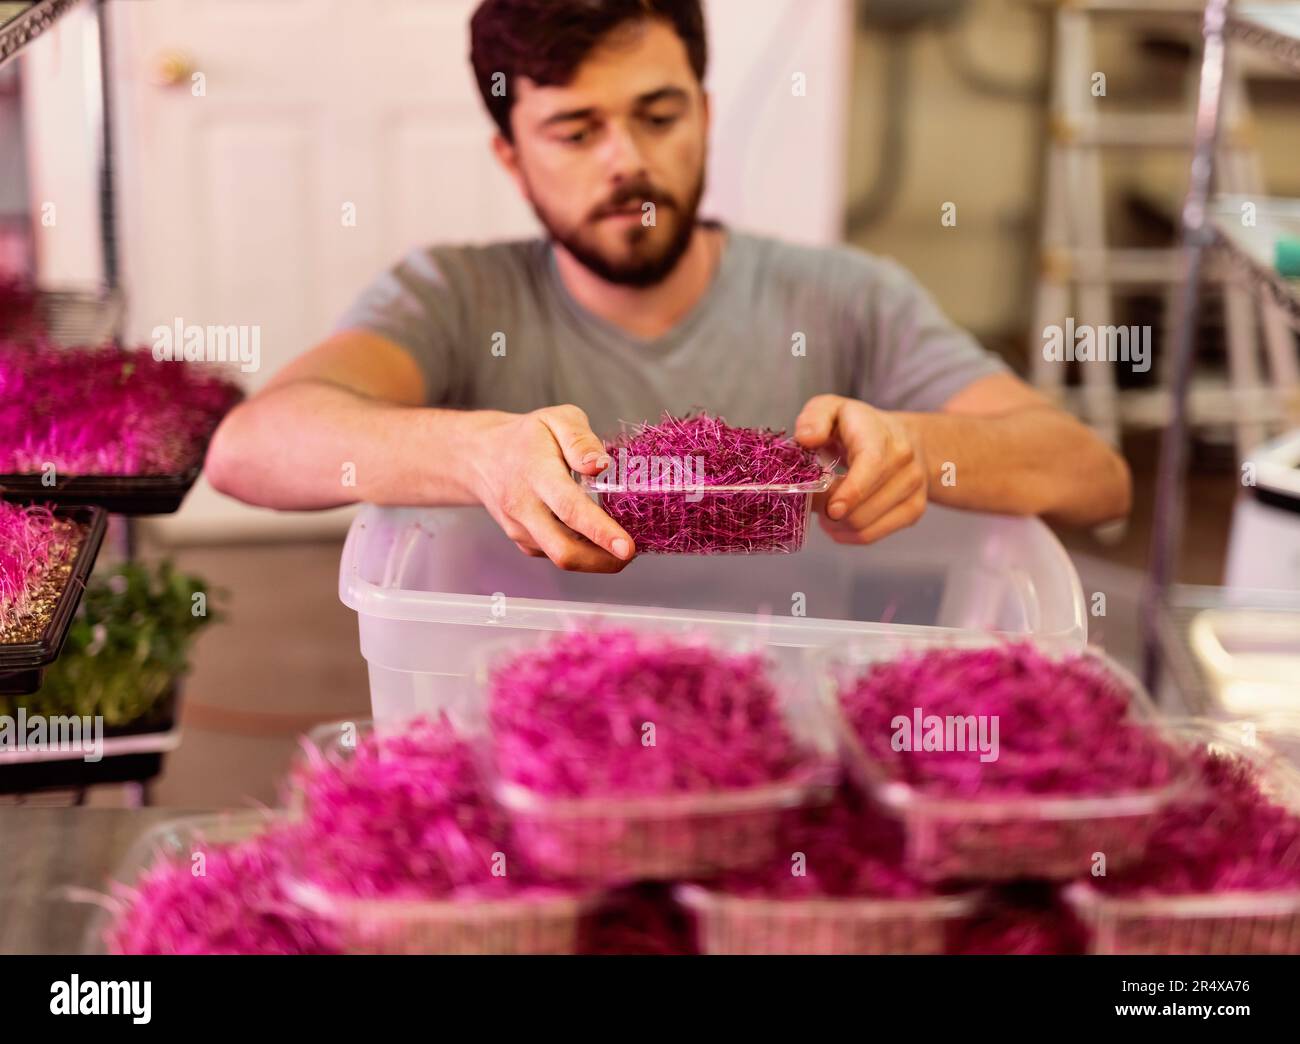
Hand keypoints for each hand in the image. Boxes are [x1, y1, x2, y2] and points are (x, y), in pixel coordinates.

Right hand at [470, 405, 635, 571]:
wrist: (481, 457)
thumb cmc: (526, 437)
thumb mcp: (557, 419)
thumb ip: (582, 440)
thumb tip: (601, 466)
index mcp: (536, 474)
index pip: (570, 509)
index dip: (601, 532)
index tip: (627, 547)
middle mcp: (524, 507)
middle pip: (563, 550)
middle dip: (603, 560)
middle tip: (631, 553)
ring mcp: (521, 529)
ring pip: (561, 557)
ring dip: (595, 558)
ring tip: (617, 542)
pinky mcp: (523, 542)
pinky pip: (556, 554)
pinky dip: (581, 553)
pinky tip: (593, 537)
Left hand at [794, 394, 927, 544]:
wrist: (904, 438)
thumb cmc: (859, 426)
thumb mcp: (832, 409)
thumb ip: (815, 417)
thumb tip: (807, 438)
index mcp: (882, 435)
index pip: (872, 466)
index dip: (851, 492)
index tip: (831, 510)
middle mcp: (905, 463)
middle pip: (863, 506)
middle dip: (829, 511)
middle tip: (812, 503)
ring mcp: (914, 489)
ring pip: (865, 525)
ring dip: (837, 525)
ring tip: (825, 510)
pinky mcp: (914, 510)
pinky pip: (873, 535)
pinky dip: (849, 535)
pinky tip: (838, 523)